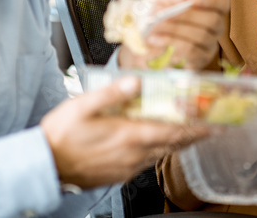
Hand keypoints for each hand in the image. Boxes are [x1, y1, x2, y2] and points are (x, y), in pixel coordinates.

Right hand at [42, 76, 208, 188]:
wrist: (43, 166)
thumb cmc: (60, 136)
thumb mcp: (83, 106)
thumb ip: (112, 93)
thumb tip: (135, 81)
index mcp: (129, 136)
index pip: (172, 132)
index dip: (195, 129)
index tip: (213, 126)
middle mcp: (132, 155)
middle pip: (171, 145)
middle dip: (192, 136)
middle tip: (209, 128)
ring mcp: (126, 167)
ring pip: (160, 155)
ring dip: (176, 144)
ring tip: (188, 134)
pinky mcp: (118, 175)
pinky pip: (145, 163)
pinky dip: (157, 152)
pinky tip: (156, 145)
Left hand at [118, 0, 229, 69]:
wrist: (141, 34)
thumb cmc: (160, 11)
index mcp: (211, 8)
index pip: (223, 3)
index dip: (212, 1)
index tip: (194, 0)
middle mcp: (215, 28)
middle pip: (213, 21)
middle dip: (187, 17)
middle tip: (164, 15)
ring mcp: (209, 46)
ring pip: (201, 37)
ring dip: (176, 31)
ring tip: (156, 27)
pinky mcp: (199, 61)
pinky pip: (191, 53)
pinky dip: (172, 44)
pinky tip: (157, 40)